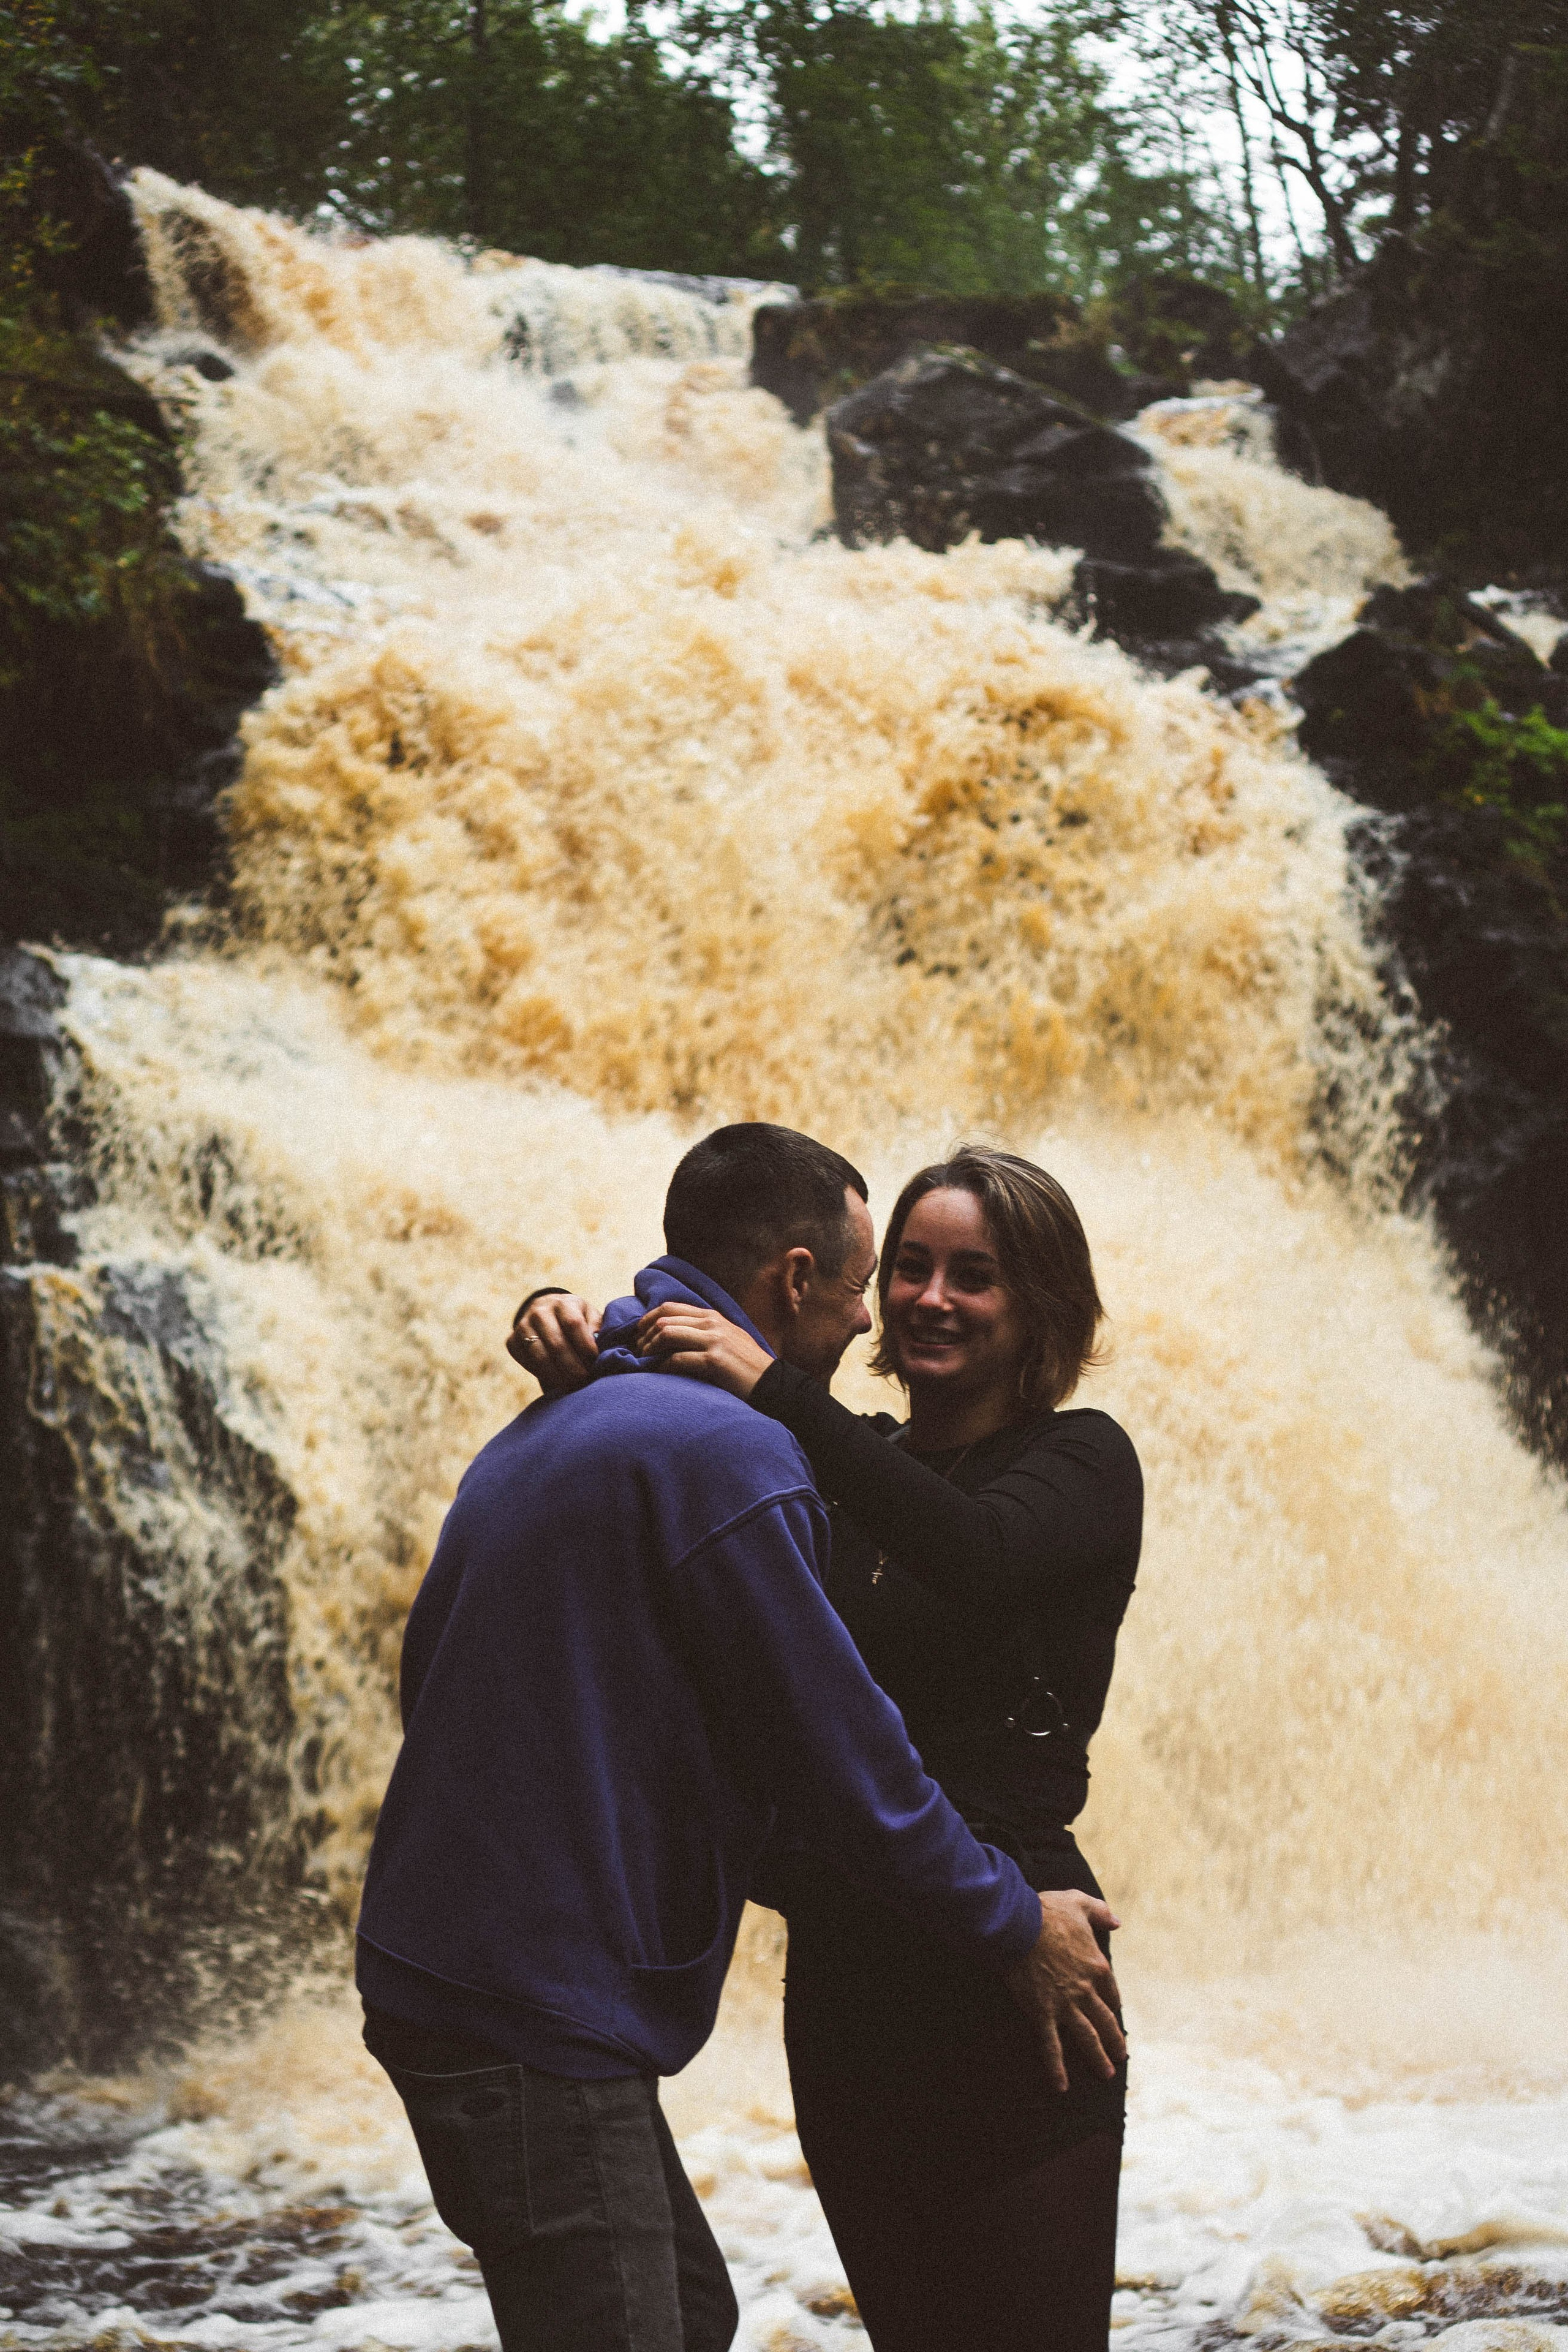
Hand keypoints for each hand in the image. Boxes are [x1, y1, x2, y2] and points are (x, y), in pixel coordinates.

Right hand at [508, 1293, 600, 1392]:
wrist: (546, 1311)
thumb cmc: (575, 1317)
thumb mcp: (589, 1315)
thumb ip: (596, 1327)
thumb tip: (597, 1344)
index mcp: (563, 1303)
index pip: (573, 1324)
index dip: (585, 1346)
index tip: (595, 1362)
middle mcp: (540, 1311)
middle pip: (556, 1343)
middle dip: (572, 1367)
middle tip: (583, 1381)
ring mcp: (523, 1326)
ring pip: (540, 1356)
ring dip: (557, 1375)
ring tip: (571, 1386)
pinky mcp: (511, 1340)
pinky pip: (526, 1362)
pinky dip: (542, 1374)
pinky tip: (555, 1380)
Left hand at [635, 1303, 770, 1398]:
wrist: (772, 1384)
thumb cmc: (747, 1366)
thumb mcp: (728, 1339)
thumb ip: (704, 1332)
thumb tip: (672, 1334)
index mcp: (713, 1316)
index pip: (670, 1307)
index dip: (648, 1318)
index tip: (639, 1333)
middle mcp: (712, 1323)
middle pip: (664, 1318)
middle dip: (645, 1334)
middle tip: (637, 1349)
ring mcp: (714, 1341)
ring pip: (667, 1334)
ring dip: (649, 1348)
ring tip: (644, 1360)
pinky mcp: (714, 1361)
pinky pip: (677, 1359)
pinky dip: (662, 1366)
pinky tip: (658, 1373)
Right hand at [1002, 1890, 1125, 2095]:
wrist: (1020, 1924)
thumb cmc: (1047, 1911)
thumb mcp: (1079, 1902)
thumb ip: (1100, 1912)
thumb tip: (1116, 1922)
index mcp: (1096, 1965)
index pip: (1110, 1991)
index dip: (1113, 2003)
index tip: (1115, 2013)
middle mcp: (1086, 1990)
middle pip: (1105, 2020)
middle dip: (1115, 2040)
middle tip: (1121, 2055)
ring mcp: (1066, 2005)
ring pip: (1088, 2037)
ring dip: (1098, 2057)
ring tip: (1107, 2074)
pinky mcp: (1043, 2013)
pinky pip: (1052, 2046)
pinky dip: (1056, 2067)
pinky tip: (1061, 2086)